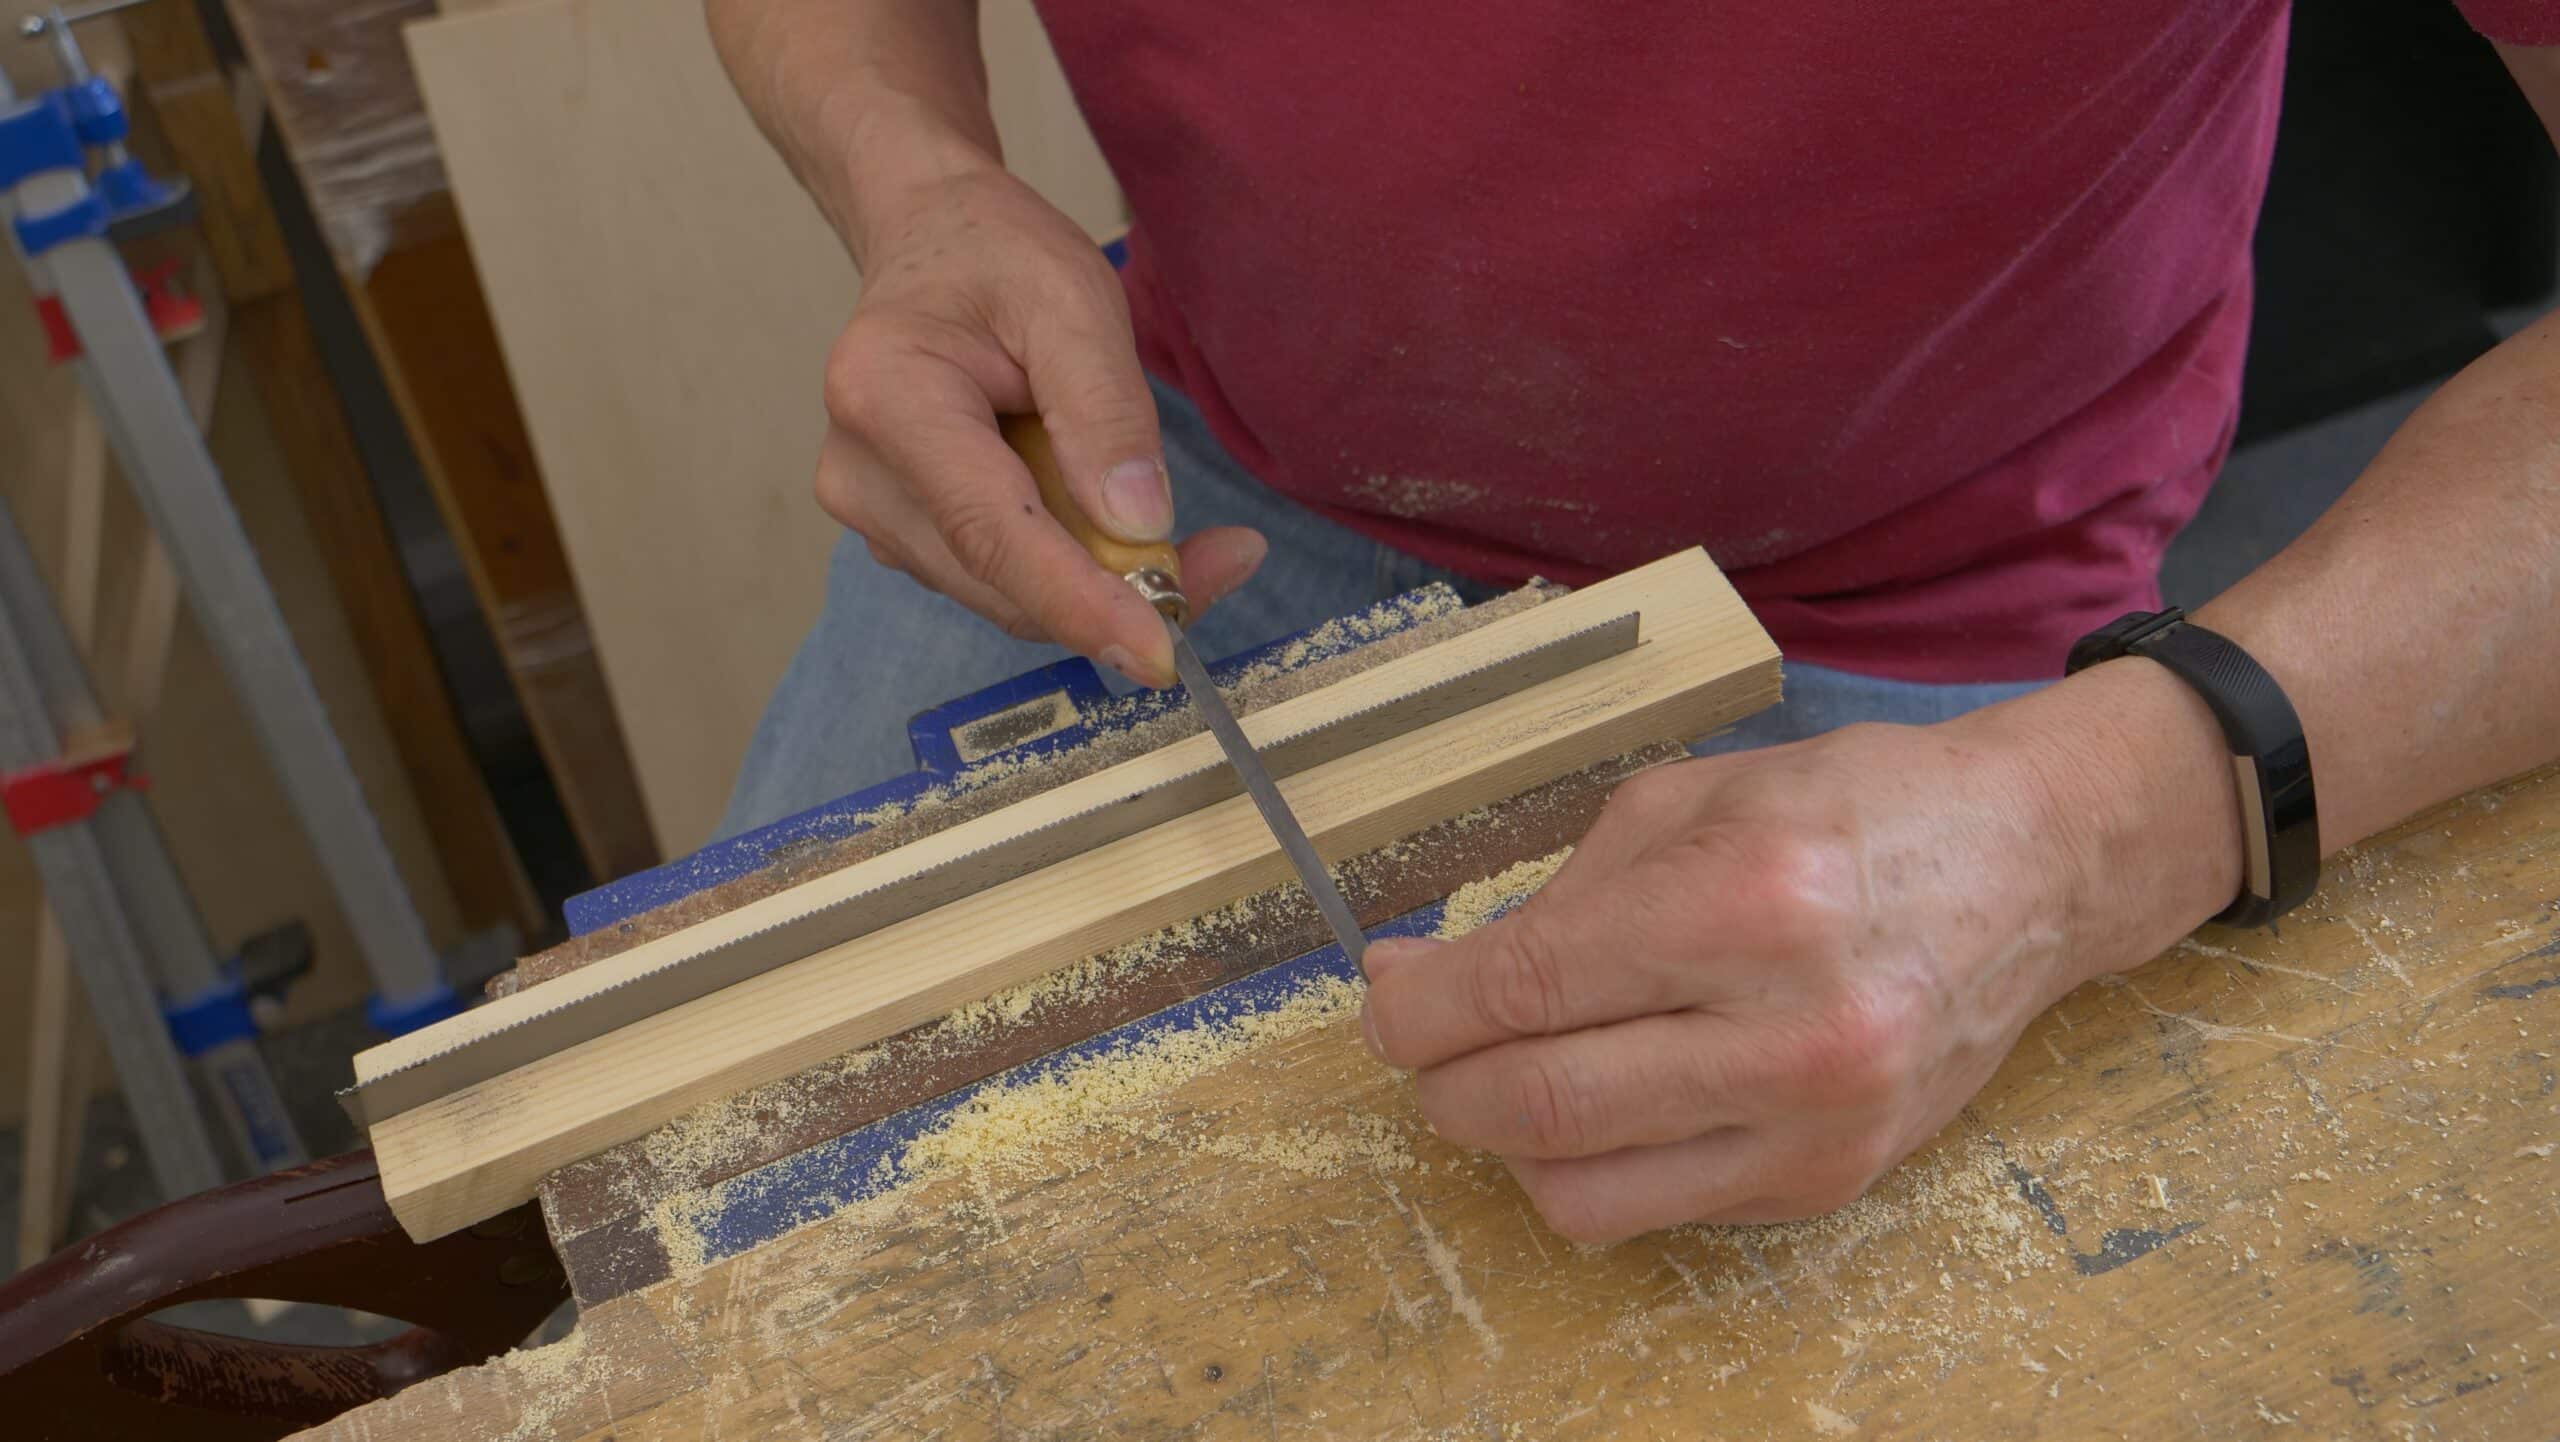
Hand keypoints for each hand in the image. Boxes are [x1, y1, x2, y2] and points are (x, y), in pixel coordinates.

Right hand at [818, 164, 1263, 685]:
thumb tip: (1139, 527)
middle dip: (1119, 593)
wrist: (931, 242)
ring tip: (1186, 537)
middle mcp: (860, 473)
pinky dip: (1074, 574)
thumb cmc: (997, 259)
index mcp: (886, 396)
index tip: (1160, 652)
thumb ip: (1105, 409)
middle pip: (1003, 580)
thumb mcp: (1073, 298)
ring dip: (1103, 585)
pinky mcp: (905, 535)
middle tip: (1231, 558)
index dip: (1079, 602)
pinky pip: (1003, 581)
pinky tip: (1120, 528)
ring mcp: (874, 513)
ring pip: (1009, 595)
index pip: (991, 529)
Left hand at [1358, 665, 2245, 1242]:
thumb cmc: (1850, 810)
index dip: (1417, 1008)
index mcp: (1745, 901)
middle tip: (1421, 1040)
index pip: (1522, 989)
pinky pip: (1655, 1211)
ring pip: (1580, 1193)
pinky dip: (1592, 1164)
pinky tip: (1603, 1096)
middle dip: (1437, 1080)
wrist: (2029, 868)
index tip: (1388, 995)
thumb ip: (1553, 896)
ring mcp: (1819, 1122)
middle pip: (1534, 1107)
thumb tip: (1423, 979)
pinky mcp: (1833, 1181)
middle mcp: (1791, 1028)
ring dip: (1503, 1140)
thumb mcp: (1688, 799)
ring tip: (1506, 1071)